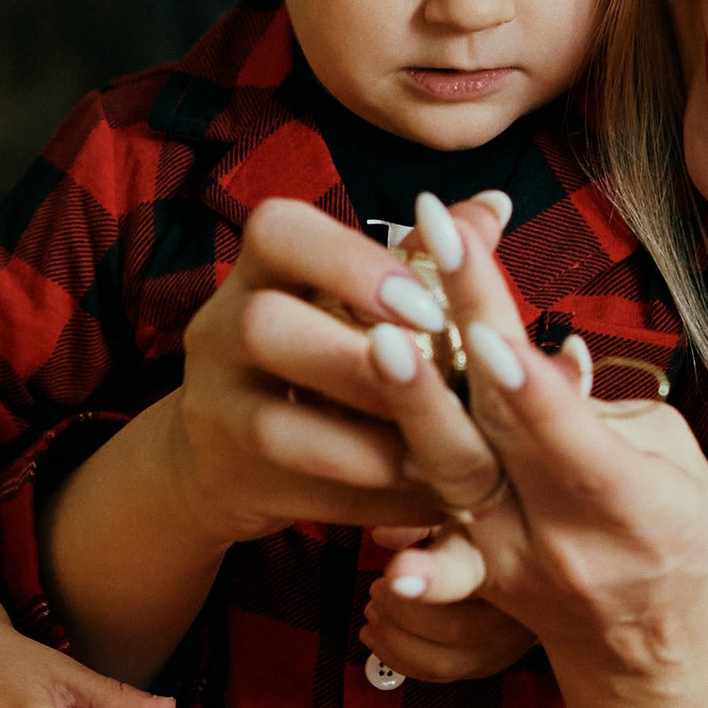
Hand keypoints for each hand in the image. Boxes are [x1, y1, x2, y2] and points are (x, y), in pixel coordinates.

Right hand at [154, 193, 452, 551]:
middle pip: (263, 325)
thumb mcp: (356, 303)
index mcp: (261, 270)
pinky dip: (369, 500)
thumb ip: (423, 259)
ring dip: (364, 445)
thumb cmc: (318, 355)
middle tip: (433, 383)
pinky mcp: (227, 476)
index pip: (278, 230)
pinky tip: (426, 499)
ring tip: (436, 455)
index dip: (351, 260)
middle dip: (356, 360)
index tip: (427, 302)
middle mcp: (221, 329)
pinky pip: (296, 494)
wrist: (227, 452)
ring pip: (273, 424)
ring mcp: (213, 407)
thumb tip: (494, 207)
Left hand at [339, 193, 707, 707]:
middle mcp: (566, 539)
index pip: (570, 436)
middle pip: (496, 441)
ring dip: (412, 413)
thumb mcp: (672, 457)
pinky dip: (419, 562)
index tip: (487, 330)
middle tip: (402, 303)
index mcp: (633, 503)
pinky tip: (390, 569)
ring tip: (376, 346)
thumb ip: (596, 408)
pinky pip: (442, 560)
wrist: (662, 651)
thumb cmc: (679, 529)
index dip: (529, 388)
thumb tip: (525, 354)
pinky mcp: (479, 578)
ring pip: (453, 484)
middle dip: (449, 368)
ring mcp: (513, 565)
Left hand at [359, 522, 538, 686]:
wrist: (528, 564)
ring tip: (374, 610)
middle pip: (453, 628)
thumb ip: (421, 523)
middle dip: (401, 612)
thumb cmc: (482, 536)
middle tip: (377, 587)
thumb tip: (383, 536)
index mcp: (504, 561)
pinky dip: (398, 658)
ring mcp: (506, 643)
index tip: (392, 576)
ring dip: (395, 639)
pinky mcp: (490, 663)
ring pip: (442, 659)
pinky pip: (439, 674)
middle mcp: (514, 609)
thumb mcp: (456, 517)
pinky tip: (376, 635)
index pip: (469, 574)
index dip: (430, 578)